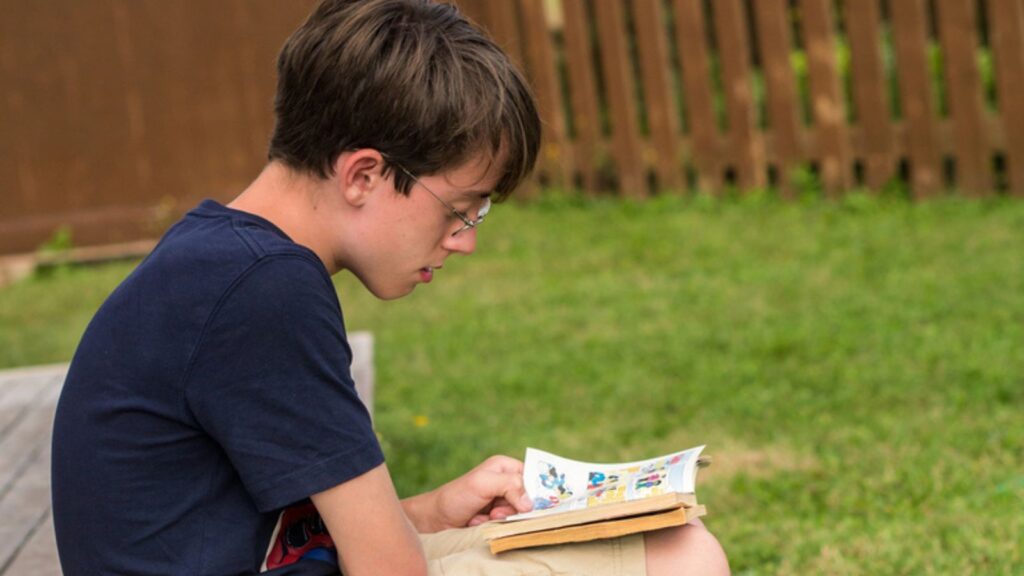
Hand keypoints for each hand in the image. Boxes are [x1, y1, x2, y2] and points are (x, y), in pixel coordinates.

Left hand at [403, 455, 533, 532]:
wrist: (436, 520)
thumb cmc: (456, 496)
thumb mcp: (483, 484)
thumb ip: (509, 486)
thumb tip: (530, 503)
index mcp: (505, 466)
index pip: (533, 476)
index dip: (536, 490)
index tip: (530, 504)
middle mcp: (506, 481)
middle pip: (529, 498)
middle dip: (513, 508)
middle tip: (496, 511)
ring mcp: (501, 500)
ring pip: (519, 514)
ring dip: (502, 518)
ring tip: (486, 516)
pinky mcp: (497, 516)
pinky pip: (508, 524)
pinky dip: (495, 525)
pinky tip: (479, 522)